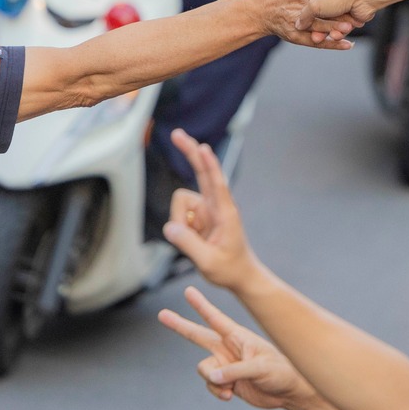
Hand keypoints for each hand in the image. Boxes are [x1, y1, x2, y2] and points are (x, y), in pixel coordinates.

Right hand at [158, 285, 308, 409]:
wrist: (288, 392)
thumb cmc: (280, 372)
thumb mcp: (260, 368)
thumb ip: (234, 371)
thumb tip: (213, 376)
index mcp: (237, 337)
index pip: (215, 318)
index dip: (200, 305)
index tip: (188, 290)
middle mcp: (228, 348)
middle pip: (197, 335)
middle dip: (179, 326)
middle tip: (161, 314)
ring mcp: (226, 364)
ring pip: (204, 369)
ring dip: (213, 380)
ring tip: (230, 388)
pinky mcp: (226, 381)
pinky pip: (211, 384)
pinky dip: (217, 392)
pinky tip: (231, 395)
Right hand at [162, 129, 262, 291]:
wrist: (240, 275)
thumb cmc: (229, 269)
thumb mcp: (208, 262)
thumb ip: (188, 245)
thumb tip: (169, 227)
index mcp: (225, 213)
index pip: (216, 183)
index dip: (209, 165)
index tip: (203, 148)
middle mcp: (216, 205)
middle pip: (200, 172)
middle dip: (189, 153)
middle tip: (176, 134)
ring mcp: (206, 209)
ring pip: (179, 204)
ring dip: (179, 223)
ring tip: (195, 244)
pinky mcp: (199, 216)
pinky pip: (178, 216)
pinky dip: (179, 229)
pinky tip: (193, 241)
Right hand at [255, 0, 353, 47]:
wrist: (259, 9)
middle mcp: (297, 6)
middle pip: (323, 13)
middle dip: (340, 16)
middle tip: (358, 18)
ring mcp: (296, 23)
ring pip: (319, 29)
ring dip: (336, 31)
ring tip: (351, 29)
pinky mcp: (295, 37)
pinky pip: (315, 42)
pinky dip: (332, 44)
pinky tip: (347, 44)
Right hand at [301, 0, 374, 39]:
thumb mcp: (314, 4)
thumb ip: (304, 16)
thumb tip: (298, 25)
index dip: (301, 12)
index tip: (298, 21)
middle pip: (316, 14)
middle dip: (315, 27)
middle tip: (314, 35)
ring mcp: (337, 5)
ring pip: (327, 24)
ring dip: (328, 32)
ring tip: (324, 37)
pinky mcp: (347, 17)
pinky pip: (339, 28)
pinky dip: (338, 34)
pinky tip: (339, 36)